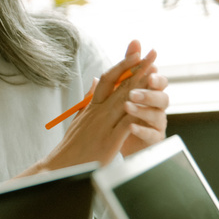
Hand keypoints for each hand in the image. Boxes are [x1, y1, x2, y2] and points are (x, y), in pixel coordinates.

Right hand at [38, 46, 159, 170]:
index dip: (124, 64)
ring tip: (156, 73)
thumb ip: (89, 98)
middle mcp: (98, 112)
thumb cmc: (73, 144)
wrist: (62, 165)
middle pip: (121, 85)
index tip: (136, 53)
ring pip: (125, 101)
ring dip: (142, 86)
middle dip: (139, 68)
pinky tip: (145, 106)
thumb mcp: (79, 116)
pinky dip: (134, 116)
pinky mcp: (108, 142)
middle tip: (152, 54)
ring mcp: (103, 126)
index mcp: (92, 106)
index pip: (108, 79)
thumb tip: (93, 79)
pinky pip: (124, 125)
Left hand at [120, 40, 168, 155]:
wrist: (112, 142)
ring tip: (127, 106)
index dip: (154, 74)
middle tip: (134, 91)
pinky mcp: (153, 140)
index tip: (149, 67)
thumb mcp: (120, 88)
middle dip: (150, 92)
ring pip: (157, 115)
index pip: (157, 80)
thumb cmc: (121, 111)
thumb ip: (129, 64)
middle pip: (162, 97)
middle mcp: (156, 106)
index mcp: (150, 92)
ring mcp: (156, 123)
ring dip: (143, 109)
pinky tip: (131, 127)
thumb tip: (135, 41)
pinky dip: (142, 130)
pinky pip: (151, 135)